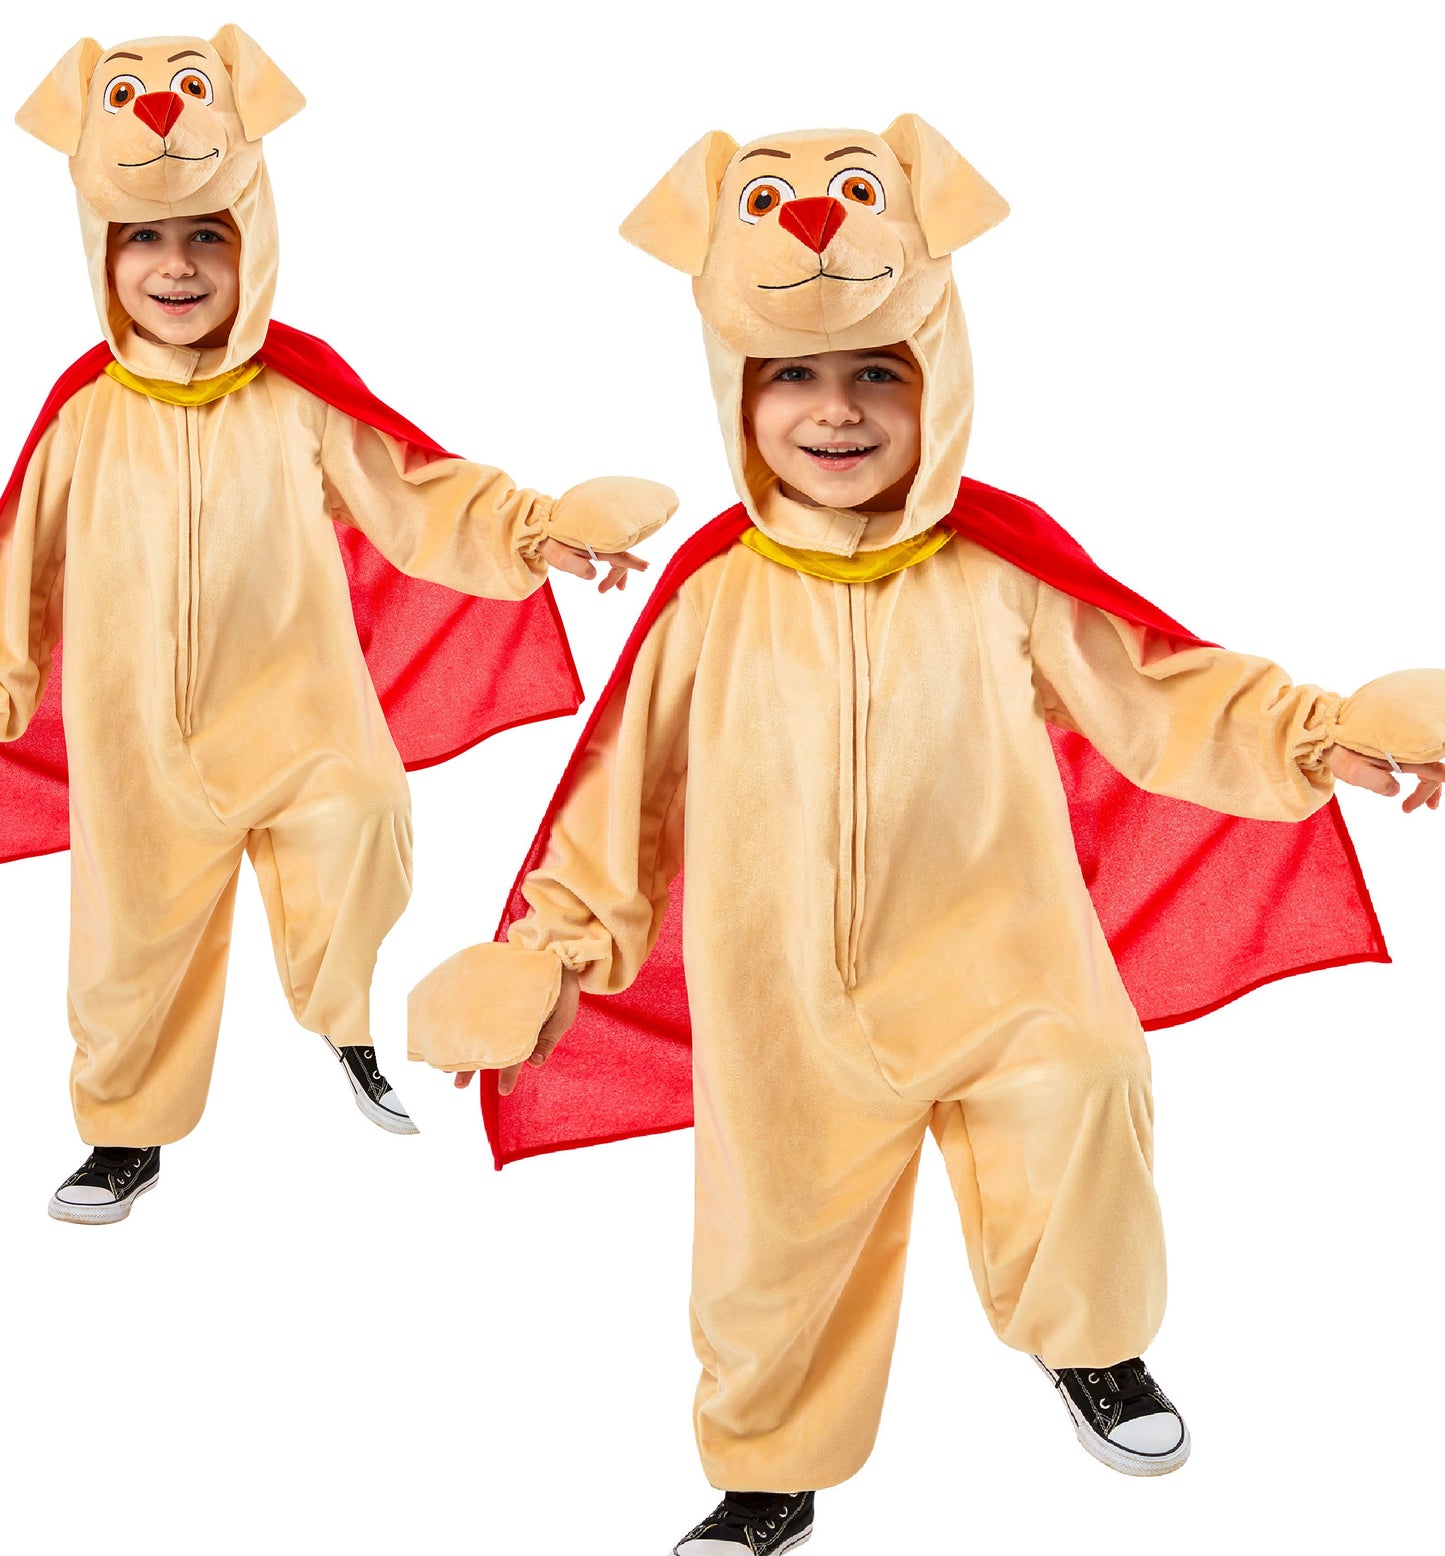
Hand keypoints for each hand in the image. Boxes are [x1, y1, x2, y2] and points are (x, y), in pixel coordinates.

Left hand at [451, 966, 581, 1092]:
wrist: (557, 949)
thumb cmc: (561, 984)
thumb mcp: (561, 1016)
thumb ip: (547, 1040)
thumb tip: (535, 1064)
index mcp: (524, 1031)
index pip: (514, 1058)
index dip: (508, 1075)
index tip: (505, 1091)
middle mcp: (507, 1021)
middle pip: (487, 1048)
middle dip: (473, 1068)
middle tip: (458, 1084)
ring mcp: (495, 1005)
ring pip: (474, 1030)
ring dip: (460, 1047)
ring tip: (444, 1064)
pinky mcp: (485, 986)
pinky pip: (468, 1004)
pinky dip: (456, 1016)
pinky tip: (444, 1026)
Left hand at [541, 537, 648, 592]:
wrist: (541, 528)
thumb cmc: (550, 544)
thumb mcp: (560, 558)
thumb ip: (577, 567)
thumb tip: (593, 574)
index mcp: (595, 545)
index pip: (618, 554)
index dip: (632, 562)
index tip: (646, 567)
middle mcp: (600, 540)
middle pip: (619, 557)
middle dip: (618, 575)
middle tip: (610, 590)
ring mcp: (598, 540)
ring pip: (616, 555)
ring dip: (617, 571)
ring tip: (615, 588)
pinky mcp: (594, 540)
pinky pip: (609, 551)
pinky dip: (612, 562)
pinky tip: (605, 570)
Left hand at [1324, 744, 1443, 812]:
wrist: (1328, 733)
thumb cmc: (1340, 752)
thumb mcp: (1353, 770)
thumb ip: (1375, 781)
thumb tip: (1396, 790)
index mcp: (1401, 751)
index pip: (1430, 768)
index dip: (1433, 785)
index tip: (1432, 800)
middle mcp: (1406, 745)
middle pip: (1432, 768)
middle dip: (1430, 790)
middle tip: (1421, 808)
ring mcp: (1403, 744)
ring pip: (1427, 763)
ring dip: (1429, 784)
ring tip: (1426, 806)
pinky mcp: (1398, 744)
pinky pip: (1417, 758)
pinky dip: (1420, 773)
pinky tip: (1411, 786)